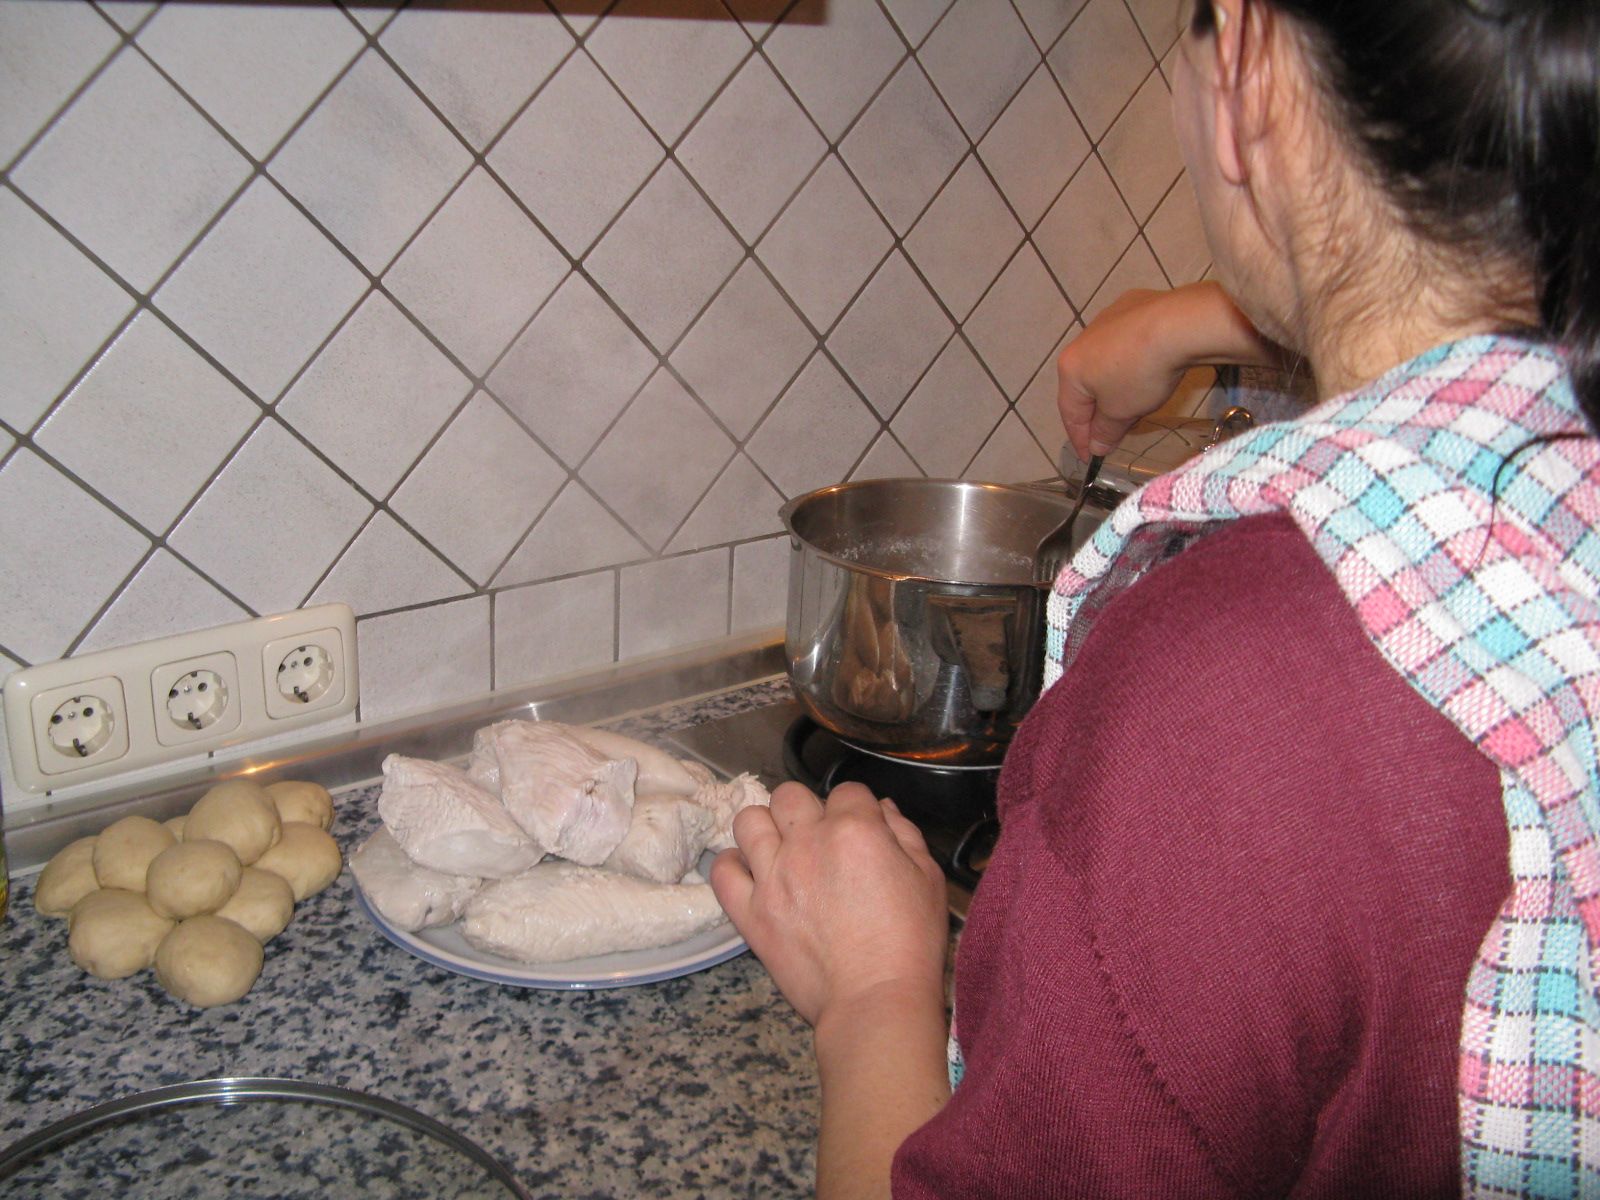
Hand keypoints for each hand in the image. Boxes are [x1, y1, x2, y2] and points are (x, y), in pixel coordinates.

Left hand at [710, 782, 948, 1028]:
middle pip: (789, 795)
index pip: (847, 791)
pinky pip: (722, 870)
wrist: (875, 999)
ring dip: (765, 829)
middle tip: (818, 839)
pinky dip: (732, 866)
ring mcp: (772, 876)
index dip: (857, 808)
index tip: (861, 830)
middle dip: (805, 810)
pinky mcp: (749, 912)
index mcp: (854, 830)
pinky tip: (751, 875)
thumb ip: (904, 834)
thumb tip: (882, 808)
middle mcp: (807, 844)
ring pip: (748, 820)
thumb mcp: (927, 879)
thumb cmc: (909, 944)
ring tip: (779, 851)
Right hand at [1058, 288, 1188, 459]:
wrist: (1178, 324)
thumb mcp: (1122, 412)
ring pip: (1107, 361)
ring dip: (1115, 384)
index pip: (1070, 412)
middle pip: (1086, 385)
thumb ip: (1106, 431)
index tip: (1090, 458)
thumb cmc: (1140, 373)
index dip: (1080, 439)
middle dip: (1097, 412)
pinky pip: (1128, 340)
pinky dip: (1133, 358)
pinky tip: (1148, 365)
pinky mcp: (1134, 304)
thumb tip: (1097, 445)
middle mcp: (1083, 340)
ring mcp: (1108, 319)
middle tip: (1111, 435)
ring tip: (1132, 402)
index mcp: (1071, 368)